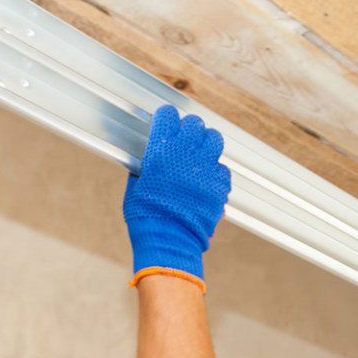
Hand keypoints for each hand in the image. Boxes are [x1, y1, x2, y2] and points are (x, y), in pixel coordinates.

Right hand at [123, 106, 231, 289]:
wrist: (169, 241)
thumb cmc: (146, 216)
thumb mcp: (136, 187)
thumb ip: (144, 167)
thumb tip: (147, 160)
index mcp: (161, 151)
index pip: (168, 116)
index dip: (166, 117)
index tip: (166, 120)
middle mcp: (186, 155)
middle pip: (194, 124)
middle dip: (188, 128)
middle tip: (184, 136)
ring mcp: (206, 169)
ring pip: (214, 139)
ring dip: (206, 142)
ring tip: (200, 151)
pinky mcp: (219, 185)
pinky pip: (222, 168)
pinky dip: (215, 170)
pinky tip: (206, 178)